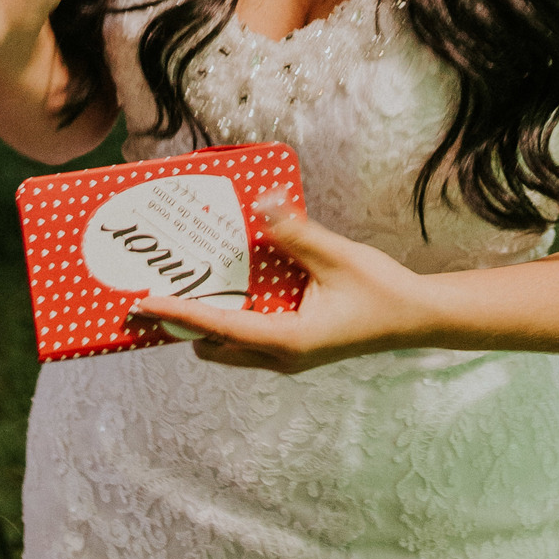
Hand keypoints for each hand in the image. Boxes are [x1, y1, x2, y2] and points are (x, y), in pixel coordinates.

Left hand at [133, 207, 442, 372]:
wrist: (414, 319)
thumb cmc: (380, 291)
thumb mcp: (336, 256)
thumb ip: (295, 232)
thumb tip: (261, 202)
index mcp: (286, 340)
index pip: (218, 327)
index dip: (178, 313)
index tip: (143, 303)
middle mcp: (279, 356)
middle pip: (212, 344)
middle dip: (181, 322)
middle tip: (155, 288)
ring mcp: (286, 356)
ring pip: (227, 345)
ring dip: (203, 320)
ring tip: (182, 284)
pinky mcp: (293, 346)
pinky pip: (246, 335)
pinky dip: (227, 316)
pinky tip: (224, 284)